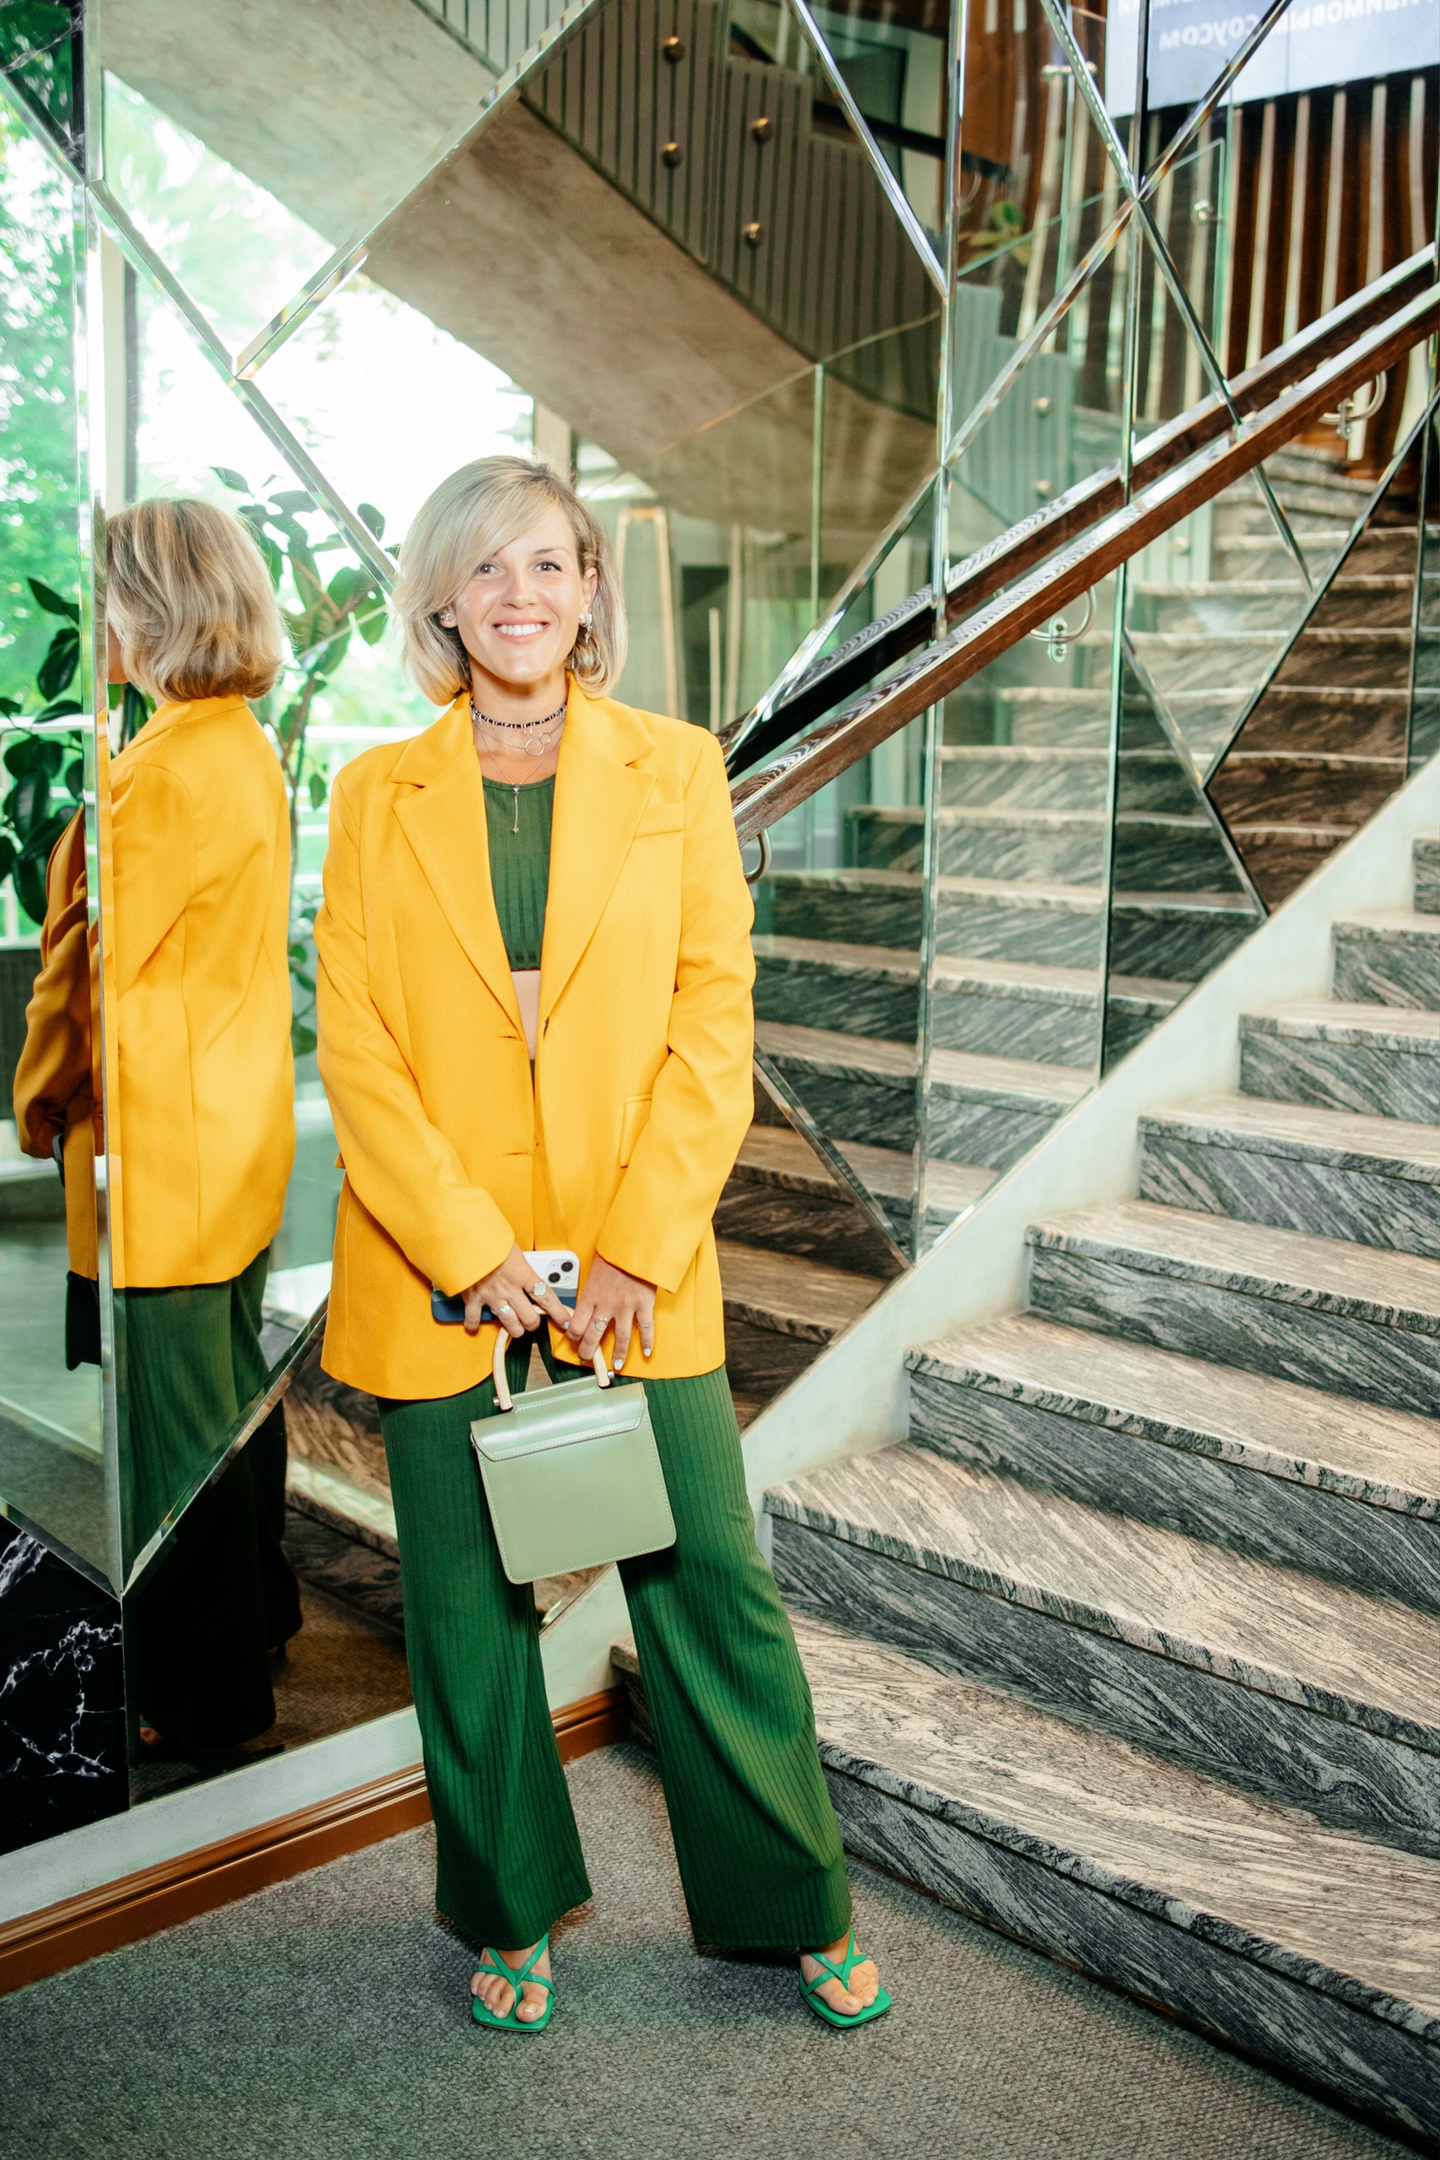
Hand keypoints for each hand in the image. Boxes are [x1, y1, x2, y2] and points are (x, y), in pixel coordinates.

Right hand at [460, 1243, 571, 1338]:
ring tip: (515, 1326)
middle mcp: (510, 1288)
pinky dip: (474, 1323)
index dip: (558, 1312)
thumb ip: (519, 1261)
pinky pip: (475, 1318)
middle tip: (531, 1320)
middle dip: (533, 1323)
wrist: (465, 1238)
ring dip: (514, 1328)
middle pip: (529, 1318)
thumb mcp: (512, 1247)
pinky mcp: (473, 1298)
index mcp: (523, 1273)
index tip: (565, 1321)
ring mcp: (492, 1295)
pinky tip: (475, 1323)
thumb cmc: (489, 1237)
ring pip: (510, 1324)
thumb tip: (521, 1265)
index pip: (546, 1297)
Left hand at [568, 1255, 655, 1370]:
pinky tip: (646, 1352)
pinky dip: (647, 1342)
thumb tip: (587, 1302)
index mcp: (591, 1295)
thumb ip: (591, 1289)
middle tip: (587, 1360)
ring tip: (615, 1366)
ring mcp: (626, 1307)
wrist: (634, 1244)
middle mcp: (606, 1305)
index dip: (573, 1335)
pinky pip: (646, 1328)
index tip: (574, 1338)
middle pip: (593, 1336)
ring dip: (617, 1355)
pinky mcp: (644, 1304)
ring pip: (620, 1338)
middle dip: (589, 1351)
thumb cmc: (613, 1253)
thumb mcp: (594, 1270)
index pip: (576, 1324)